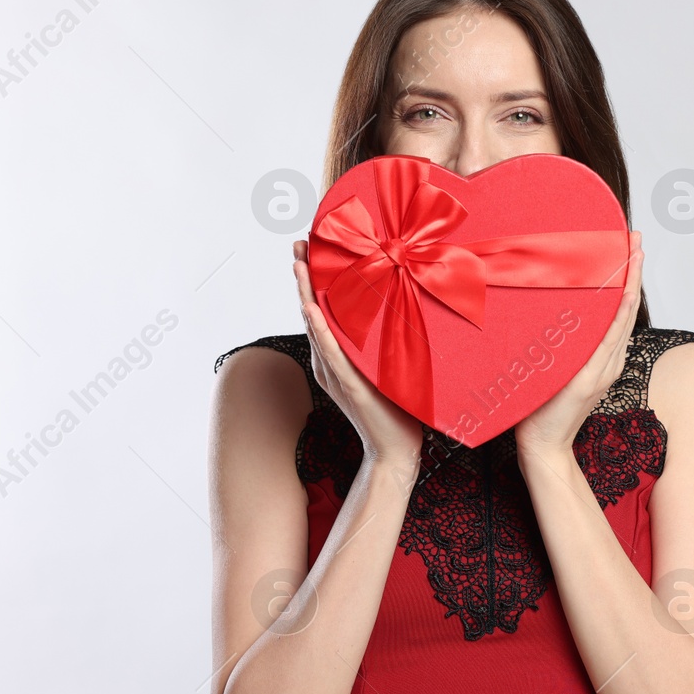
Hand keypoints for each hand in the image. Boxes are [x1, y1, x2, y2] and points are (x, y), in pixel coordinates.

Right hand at [292, 241, 424, 466]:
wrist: (396, 449)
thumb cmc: (395, 408)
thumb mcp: (384, 365)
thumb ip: (378, 342)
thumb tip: (392, 307)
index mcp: (335, 357)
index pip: (319, 311)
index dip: (312, 281)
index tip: (311, 250)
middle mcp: (328, 362)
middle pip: (310, 312)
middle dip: (304, 278)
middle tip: (298, 245)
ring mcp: (336, 374)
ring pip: (316, 328)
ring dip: (305, 294)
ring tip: (299, 264)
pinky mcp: (349, 385)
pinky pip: (333, 353)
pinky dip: (321, 330)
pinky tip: (312, 309)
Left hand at [514, 230, 642, 459]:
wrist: (540, 445)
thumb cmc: (543, 407)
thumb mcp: (557, 367)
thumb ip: (564, 347)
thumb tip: (556, 316)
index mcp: (603, 359)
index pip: (619, 312)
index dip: (627, 281)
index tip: (629, 251)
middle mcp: (608, 362)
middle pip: (626, 309)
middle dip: (633, 272)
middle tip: (637, 240)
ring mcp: (600, 371)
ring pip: (621, 320)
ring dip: (630, 285)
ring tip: (634, 256)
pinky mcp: (586, 380)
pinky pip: (606, 342)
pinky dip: (617, 317)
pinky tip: (623, 295)